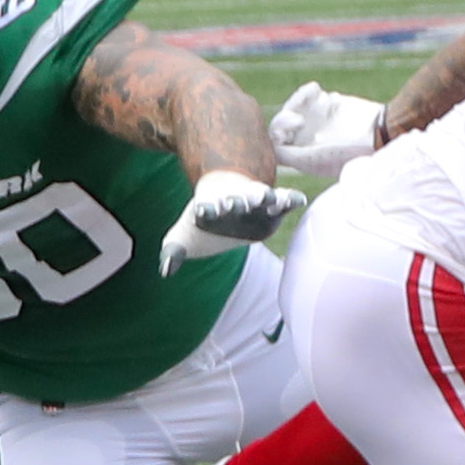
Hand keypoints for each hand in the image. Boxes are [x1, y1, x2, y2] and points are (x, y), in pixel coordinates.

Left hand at [157, 168, 291, 271]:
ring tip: (267, 198)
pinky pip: (284, 199)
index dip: (205, 210)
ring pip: (260, 196)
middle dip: (234, 203)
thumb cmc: (203, 221)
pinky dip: (290, 198)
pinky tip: (299, 200)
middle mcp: (233, 202)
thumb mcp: (183, 236)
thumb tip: (166, 270)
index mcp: (209, 208)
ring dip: (262, 197)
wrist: (222, 194)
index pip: (206, 208)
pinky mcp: (272, 204)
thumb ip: (173, 251)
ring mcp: (253, 201)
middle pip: (235, 201)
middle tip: (232, 204)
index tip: (202, 210)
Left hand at [269, 83, 384, 183]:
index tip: (291, 131)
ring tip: (311, 97)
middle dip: (285, 119)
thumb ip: (289, 155)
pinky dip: (305, 91)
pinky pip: (306, 96)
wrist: (379, 133)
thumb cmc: (349, 152)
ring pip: (291, 108)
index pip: (275, 145)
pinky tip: (316, 89)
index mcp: (303, 157)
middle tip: (298, 119)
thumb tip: (270, 146)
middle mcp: (306, 140)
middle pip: (280, 125)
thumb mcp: (315, 159)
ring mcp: (315, 122)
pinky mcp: (324, 106)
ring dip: (295, 101)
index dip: (276, 135)